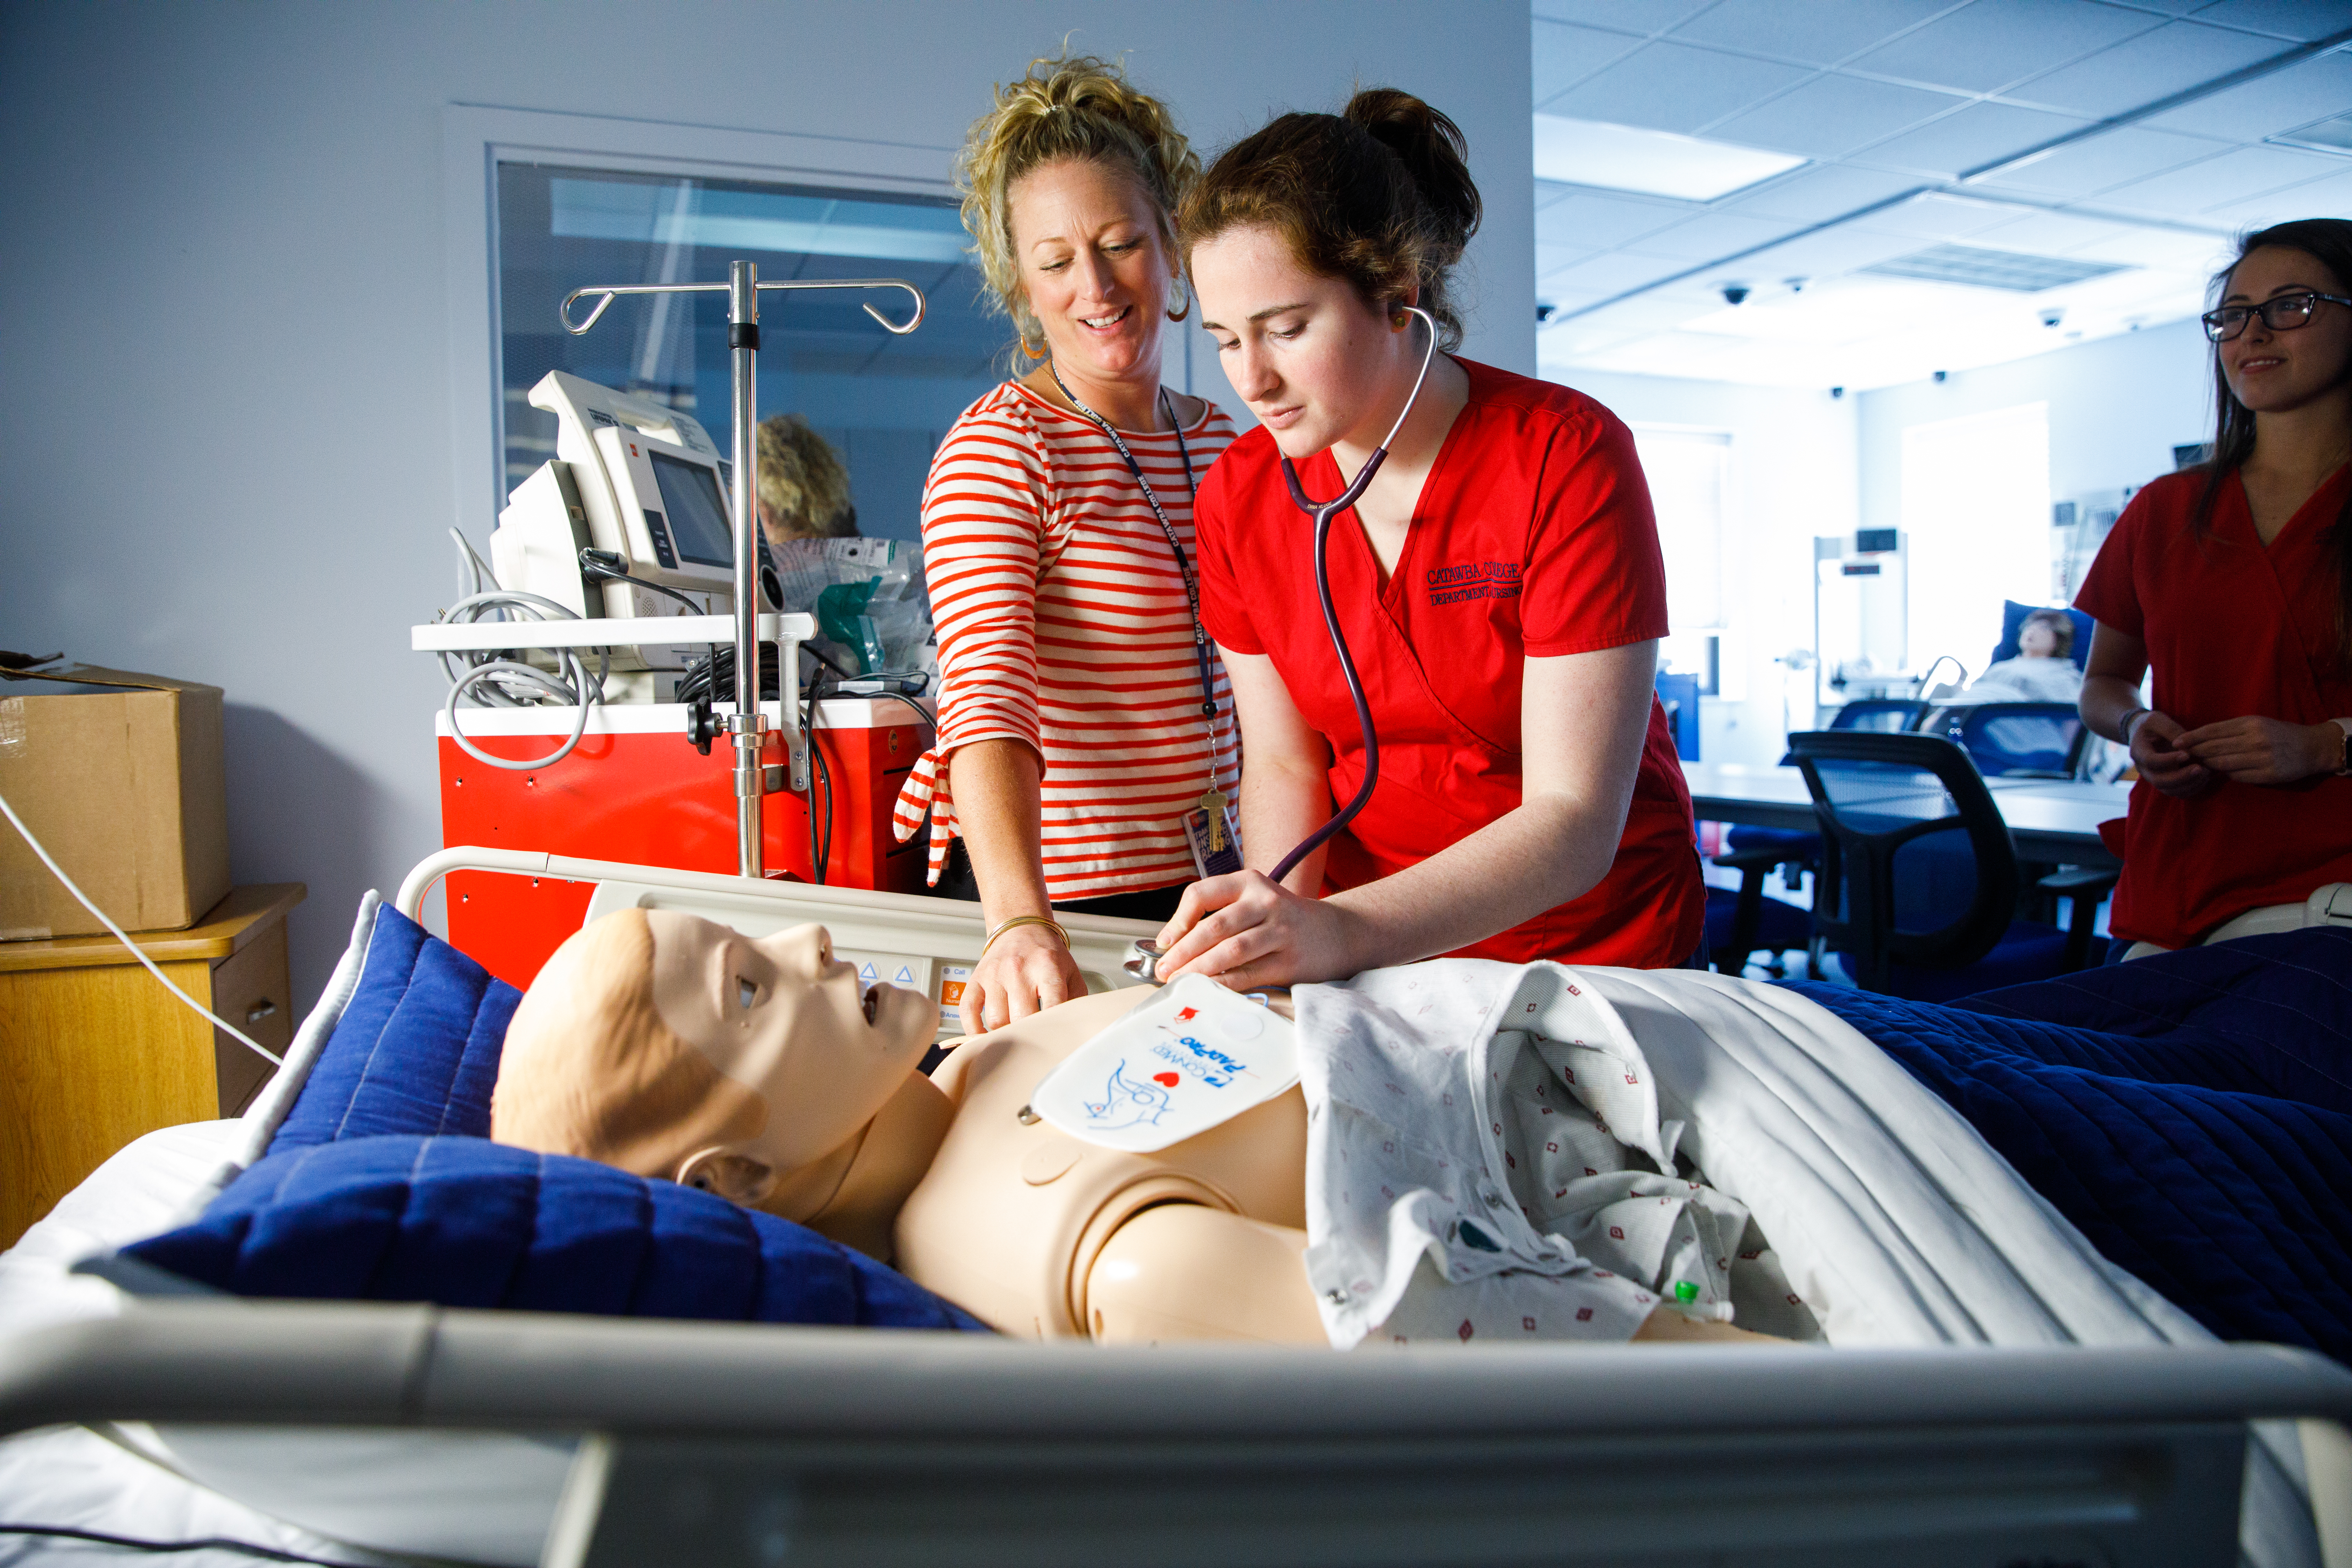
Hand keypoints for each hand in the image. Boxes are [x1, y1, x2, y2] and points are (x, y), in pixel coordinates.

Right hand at [960, 923, 1083, 1034]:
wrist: (1021, 928)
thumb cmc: (1046, 954)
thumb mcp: (1071, 972)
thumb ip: (1075, 1000)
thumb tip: (1072, 1029)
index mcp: (1047, 966)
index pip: (1052, 1005)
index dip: (1053, 1028)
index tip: (1054, 1040)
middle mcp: (1018, 968)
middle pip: (1021, 1018)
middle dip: (1029, 1034)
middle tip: (1035, 1041)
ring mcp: (995, 974)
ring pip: (996, 1020)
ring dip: (1006, 1033)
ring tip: (1015, 1034)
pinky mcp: (977, 978)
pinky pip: (968, 1011)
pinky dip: (974, 1029)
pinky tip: (984, 1035)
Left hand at [1153, 870, 1360, 989]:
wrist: (1336, 933)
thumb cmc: (1282, 919)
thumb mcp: (1255, 901)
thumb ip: (1221, 914)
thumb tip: (1174, 945)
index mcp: (1249, 882)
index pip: (1201, 894)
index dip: (1177, 919)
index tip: (1165, 942)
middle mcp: (1265, 902)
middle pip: (1213, 926)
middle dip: (1183, 951)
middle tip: (1164, 970)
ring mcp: (1280, 931)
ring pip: (1231, 951)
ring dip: (1199, 969)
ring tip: (1181, 982)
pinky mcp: (1290, 960)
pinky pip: (1250, 974)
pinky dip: (1225, 984)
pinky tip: (1209, 990)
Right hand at [2130, 711, 2217, 798]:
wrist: (2144, 734)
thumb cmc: (2151, 724)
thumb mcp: (2157, 719)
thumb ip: (2171, 730)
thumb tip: (2187, 746)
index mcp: (2139, 751)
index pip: (2150, 761)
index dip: (2168, 760)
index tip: (2186, 754)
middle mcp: (2144, 769)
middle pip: (2159, 781)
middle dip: (2181, 777)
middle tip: (2200, 768)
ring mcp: (2154, 777)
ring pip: (2169, 790)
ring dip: (2189, 784)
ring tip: (2206, 772)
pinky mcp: (2165, 782)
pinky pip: (2178, 792)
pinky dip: (2192, 788)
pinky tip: (2204, 777)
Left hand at [2177, 715, 2341, 785]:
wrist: (2312, 747)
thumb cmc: (2279, 733)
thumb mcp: (2257, 723)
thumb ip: (2231, 730)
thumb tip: (2200, 739)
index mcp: (2250, 723)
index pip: (2212, 731)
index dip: (2192, 737)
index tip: (2176, 743)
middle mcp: (2255, 739)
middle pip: (2214, 748)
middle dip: (2195, 753)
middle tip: (2182, 757)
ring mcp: (2262, 758)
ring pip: (2222, 764)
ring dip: (2208, 765)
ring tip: (2198, 765)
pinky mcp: (2268, 774)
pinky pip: (2237, 776)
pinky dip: (2227, 774)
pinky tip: (2223, 773)